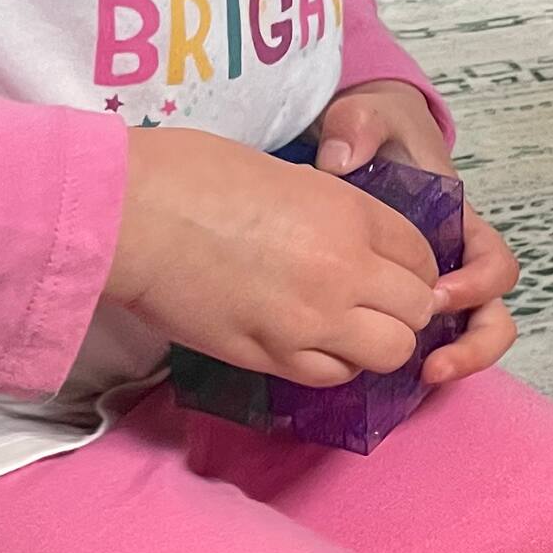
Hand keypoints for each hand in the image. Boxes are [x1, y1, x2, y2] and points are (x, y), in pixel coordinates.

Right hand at [108, 125, 440, 385]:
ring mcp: (310, 319)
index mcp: (350, 214)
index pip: (423, 256)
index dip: (414, 267)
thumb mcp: (288, 177)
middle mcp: (344, 270)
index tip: (394, 270)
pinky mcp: (271, 356)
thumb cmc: (192, 177)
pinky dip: (333, 364)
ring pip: (389, 352)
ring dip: (376, 342)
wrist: (128, 215)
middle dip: (404, 308)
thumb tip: (353, 240)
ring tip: (346, 328)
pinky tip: (310, 345)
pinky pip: (332, 375)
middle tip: (375, 303)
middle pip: (417, 309)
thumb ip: (334, 213)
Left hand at [312, 82, 520, 381]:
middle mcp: (456, 264)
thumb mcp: (368, 116)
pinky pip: (421, 339)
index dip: (476, 285)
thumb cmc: (372, 130)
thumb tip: (340, 161)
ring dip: (453, 362)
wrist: (352, 143)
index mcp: (461, 225)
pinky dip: (409, 359)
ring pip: (465, 337)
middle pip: (493, 316)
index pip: (495, 265)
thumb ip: (358, 127)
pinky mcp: (400, 301)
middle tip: (433, 363)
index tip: (435, 295)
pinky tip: (373, 368)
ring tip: (417, 379)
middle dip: (474, 346)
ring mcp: (432, 287)